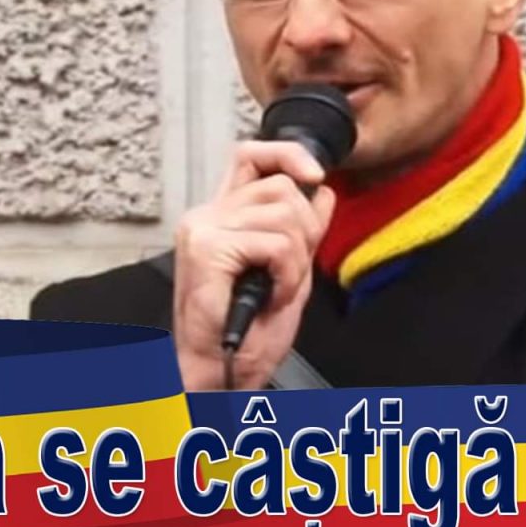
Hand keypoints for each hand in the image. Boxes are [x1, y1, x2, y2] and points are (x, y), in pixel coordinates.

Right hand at [171, 141, 335, 390]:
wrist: (220, 371)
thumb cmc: (245, 332)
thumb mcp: (289, 270)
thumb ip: (302, 229)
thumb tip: (322, 192)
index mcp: (222, 215)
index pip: (252, 156)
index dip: (287, 155)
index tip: (315, 175)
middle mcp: (207, 215)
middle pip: (280, 185)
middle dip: (305, 227)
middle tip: (292, 267)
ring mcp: (204, 229)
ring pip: (283, 214)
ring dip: (296, 259)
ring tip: (278, 287)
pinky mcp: (207, 249)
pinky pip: (275, 244)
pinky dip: (287, 275)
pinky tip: (273, 295)